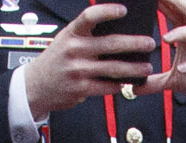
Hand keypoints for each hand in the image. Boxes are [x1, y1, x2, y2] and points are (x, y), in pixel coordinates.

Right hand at [19, 3, 149, 116]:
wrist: (35, 86)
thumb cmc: (57, 60)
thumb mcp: (66, 40)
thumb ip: (87, 35)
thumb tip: (118, 31)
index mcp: (71, 33)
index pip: (90, 16)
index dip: (107, 11)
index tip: (123, 10)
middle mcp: (74, 50)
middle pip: (110, 44)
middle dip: (134, 44)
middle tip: (149, 43)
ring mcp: (78, 70)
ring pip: (113, 69)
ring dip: (134, 68)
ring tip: (147, 66)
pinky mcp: (81, 89)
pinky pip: (107, 86)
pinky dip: (119, 85)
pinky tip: (127, 82)